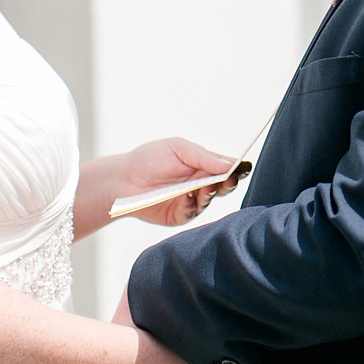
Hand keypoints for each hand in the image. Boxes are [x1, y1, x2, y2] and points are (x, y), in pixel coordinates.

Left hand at [83, 137, 240, 233]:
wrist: (123, 180)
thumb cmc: (149, 159)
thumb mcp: (178, 148)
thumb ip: (204, 157)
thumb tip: (231, 163)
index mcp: (203, 165)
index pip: (227, 168)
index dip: (236, 169)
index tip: (241, 168)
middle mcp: (201, 183)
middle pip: (225, 186)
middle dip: (228, 183)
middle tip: (227, 180)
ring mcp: (192, 200)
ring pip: (211, 199)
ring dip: (209, 193)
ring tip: (203, 186)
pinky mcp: (181, 215)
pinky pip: (193, 212)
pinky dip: (192, 204)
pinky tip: (187, 196)